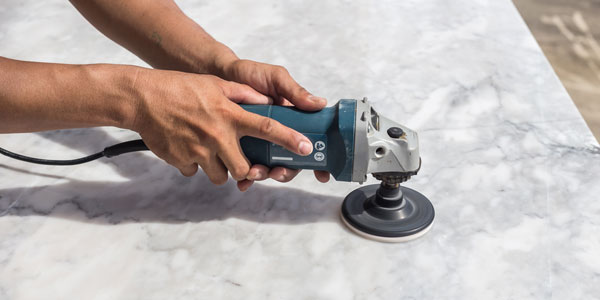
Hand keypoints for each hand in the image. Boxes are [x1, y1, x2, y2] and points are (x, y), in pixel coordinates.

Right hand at [131, 69, 314, 185]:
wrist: (142, 98)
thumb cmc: (179, 88)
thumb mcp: (215, 85)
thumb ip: (243, 95)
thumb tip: (264, 101)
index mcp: (229, 115)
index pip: (267, 128)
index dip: (289, 140)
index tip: (305, 149)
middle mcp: (217, 136)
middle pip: (244, 169)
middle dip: (245, 169)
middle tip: (238, 159)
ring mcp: (198, 151)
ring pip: (220, 176)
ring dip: (219, 168)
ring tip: (210, 151)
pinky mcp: (181, 161)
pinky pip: (195, 172)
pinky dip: (195, 164)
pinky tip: (188, 147)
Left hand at [223, 59, 330, 189]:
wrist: (219, 73)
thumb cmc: (250, 73)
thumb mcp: (276, 79)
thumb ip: (295, 92)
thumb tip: (320, 104)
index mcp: (292, 120)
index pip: (309, 143)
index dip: (319, 162)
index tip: (322, 174)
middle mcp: (278, 134)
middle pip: (291, 161)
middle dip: (287, 172)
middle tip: (278, 173)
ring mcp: (260, 142)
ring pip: (269, 167)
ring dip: (265, 175)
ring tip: (254, 173)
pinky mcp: (241, 146)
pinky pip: (246, 167)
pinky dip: (246, 178)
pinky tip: (242, 182)